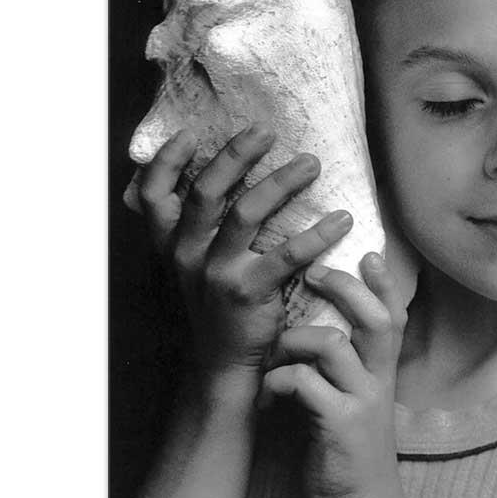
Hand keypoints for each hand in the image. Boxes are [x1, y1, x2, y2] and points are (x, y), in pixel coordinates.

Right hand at [127, 123, 354, 385]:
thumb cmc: (216, 306)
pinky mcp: (248, 293)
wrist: (223, 366)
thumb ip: (195, 229)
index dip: (166, 161)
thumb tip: (212, 176)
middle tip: (265, 131)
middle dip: (236, 155)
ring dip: (281, 182)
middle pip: (206, 191)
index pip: (154, 195)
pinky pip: (287, 255)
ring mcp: (216, 274)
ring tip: (311, 164)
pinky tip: (342, 219)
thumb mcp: (192, 267)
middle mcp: (187, 255)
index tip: (189, 134)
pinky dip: (317, 233)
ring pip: (245, 213)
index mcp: (171, 244)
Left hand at [257, 252, 407, 497]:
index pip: (394, 316)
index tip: (369, 251)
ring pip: (334, 344)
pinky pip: (305, 383)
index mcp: (381, 373)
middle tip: (316, 272)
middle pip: (375, 319)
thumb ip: (346, 370)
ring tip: (277, 349)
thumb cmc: (349, 454)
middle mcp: (378, 381)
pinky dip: (280, 379)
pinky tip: (270, 393)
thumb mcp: (357, 403)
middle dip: (346, 288)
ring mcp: (361, 402)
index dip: (384, 283)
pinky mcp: (338, 426)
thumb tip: (316, 333)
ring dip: (297, 339)